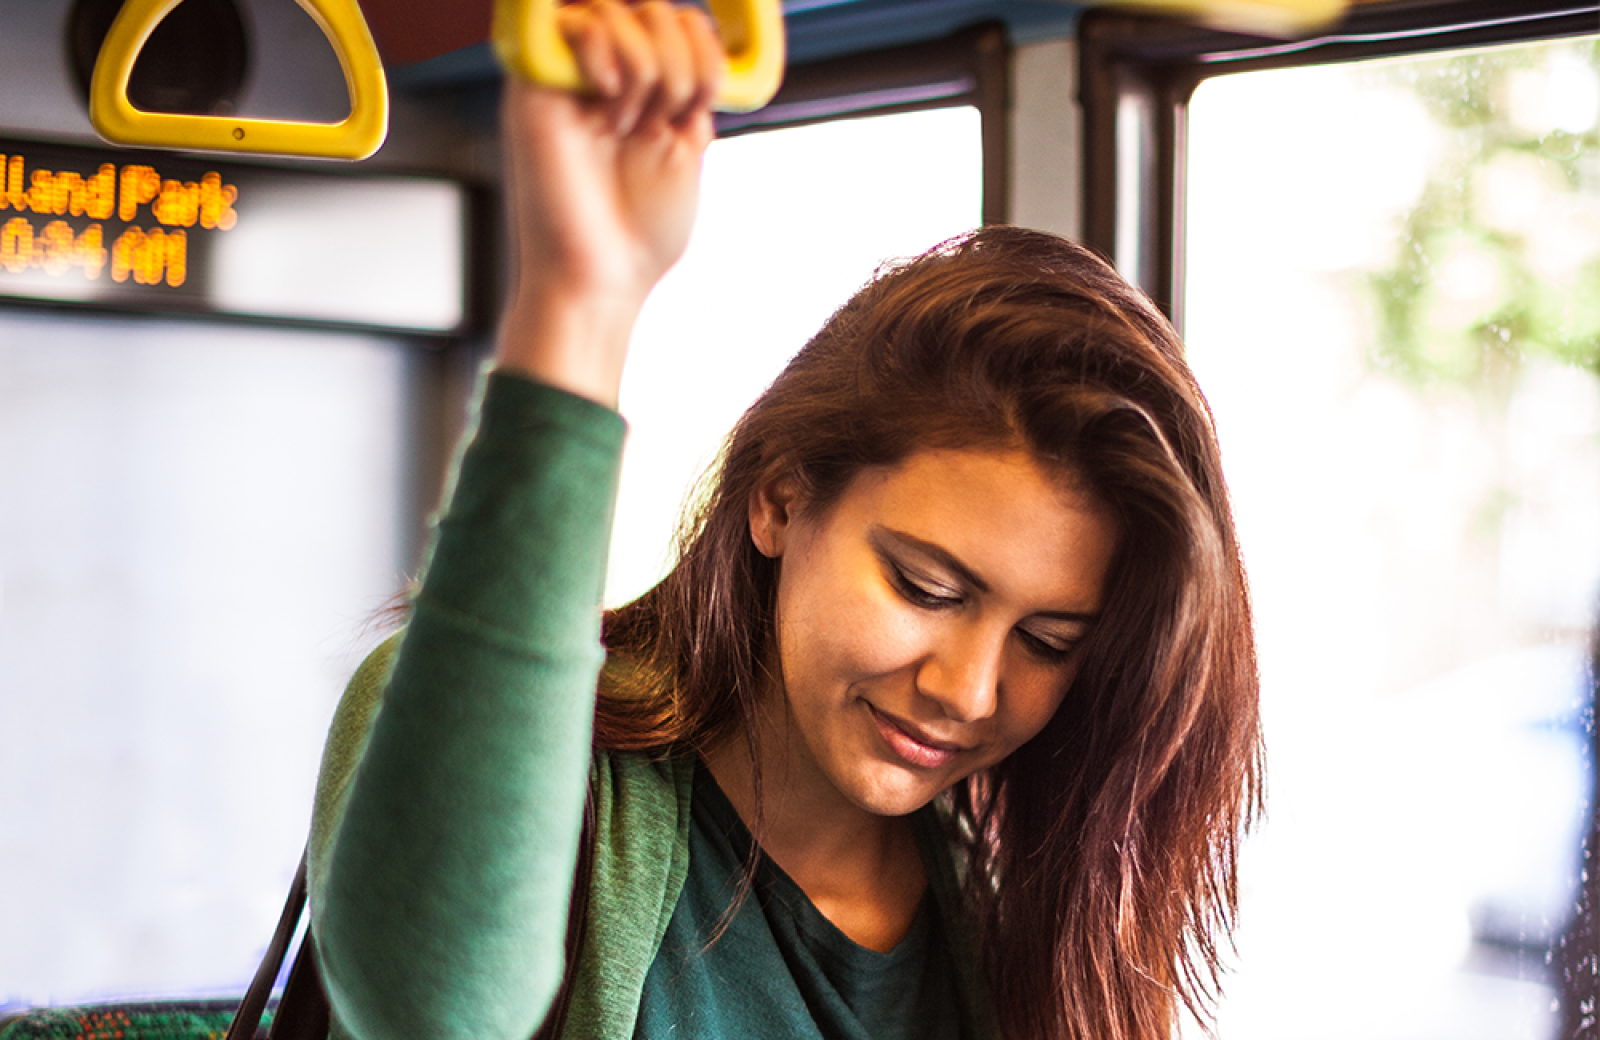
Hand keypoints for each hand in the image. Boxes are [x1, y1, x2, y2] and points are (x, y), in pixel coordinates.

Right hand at [496, 0, 723, 405]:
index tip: (700, 98)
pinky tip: (608, 108)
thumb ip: (692, 86)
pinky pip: (576, 22)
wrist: (601, 277)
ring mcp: (568, 77)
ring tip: (628, 125)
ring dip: (646, 69)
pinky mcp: (535, 84)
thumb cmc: (640, 233)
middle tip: (663, 118)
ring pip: (619, 9)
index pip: (678, 21)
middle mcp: (604, 78)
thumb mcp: (690, 146)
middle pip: (653, 8)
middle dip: (678, 61)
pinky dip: (608, 57)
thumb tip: (697, 32)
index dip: (702, 45)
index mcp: (643, 92)